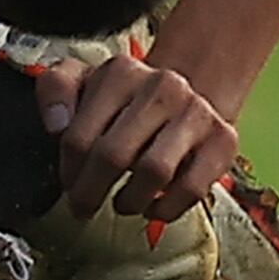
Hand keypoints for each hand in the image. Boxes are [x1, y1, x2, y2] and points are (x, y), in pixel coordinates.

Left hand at [36, 50, 239, 221]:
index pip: (79, 134)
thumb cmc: (126, 98)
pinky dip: (167, 207)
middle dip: (92, 190)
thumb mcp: (83, 80)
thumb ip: (55, 91)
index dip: (69, 169)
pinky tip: (153, 207)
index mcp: (119, 72)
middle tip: (84, 206)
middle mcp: (161, 87)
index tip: (68, 185)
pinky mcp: (223, 140)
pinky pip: (192, 188)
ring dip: (130, 199)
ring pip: (154, 172)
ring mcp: (195, 113)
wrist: (187, 92)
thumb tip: (56, 125)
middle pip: (114, 154)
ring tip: (121, 204)